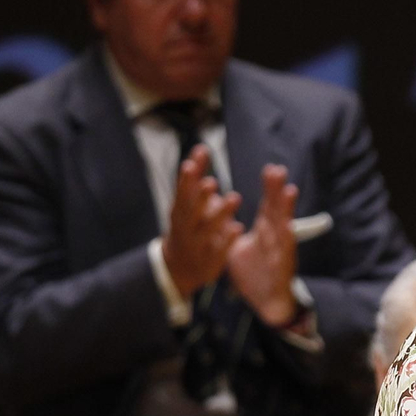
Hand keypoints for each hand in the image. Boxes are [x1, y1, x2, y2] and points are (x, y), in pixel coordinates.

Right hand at [162, 147, 242, 296]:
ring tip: (234, 197)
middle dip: (200, 197)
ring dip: (220, 214)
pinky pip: (218, 250)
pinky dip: (227, 240)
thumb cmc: (186, 226)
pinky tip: (238, 227)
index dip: (185, 180)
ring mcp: (196, 245)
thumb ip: (195, 178)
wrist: (178, 267)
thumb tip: (201, 148)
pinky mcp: (209, 260)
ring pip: (207, 229)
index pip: (180, 194)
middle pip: (191, 212)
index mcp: (179, 213)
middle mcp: (185, 228)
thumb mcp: (186, 204)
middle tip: (211, 182)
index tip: (191, 164)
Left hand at [227, 163, 300, 326]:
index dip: (270, 189)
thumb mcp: (236, 248)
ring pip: (283, 227)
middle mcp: (275, 239)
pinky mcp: (282, 269)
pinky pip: (284, 253)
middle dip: (277, 191)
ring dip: (286, 210)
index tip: (271, 169)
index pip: (268, 207)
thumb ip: (228, 230)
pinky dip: (285, 240)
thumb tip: (215, 212)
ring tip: (289, 191)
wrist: (266, 303)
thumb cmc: (254, 274)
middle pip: (277, 211)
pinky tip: (286, 227)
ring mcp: (280, 253)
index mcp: (265, 233)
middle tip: (278, 170)